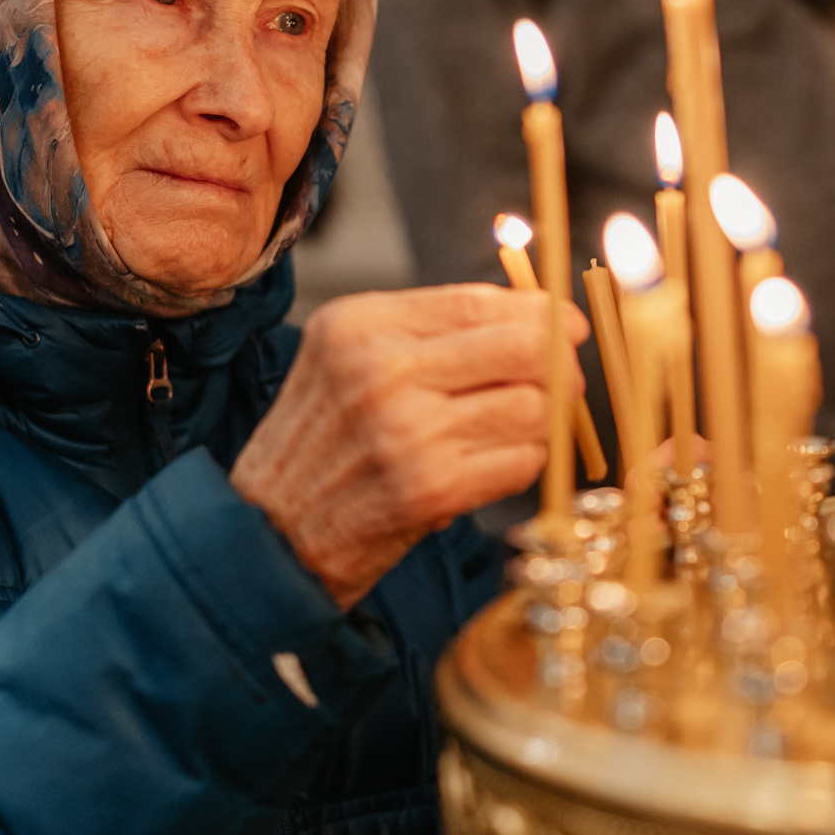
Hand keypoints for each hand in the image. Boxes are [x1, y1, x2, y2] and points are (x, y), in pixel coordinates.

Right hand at [232, 284, 583, 606]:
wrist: (270, 534)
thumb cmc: (322, 444)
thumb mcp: (349, 360)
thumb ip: (431, 331)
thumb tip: (539, 315)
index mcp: (361, 324)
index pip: (482, 300)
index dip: (540, 313)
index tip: (564, 326)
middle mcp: (382, 370)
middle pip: (524, 346)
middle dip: (559, 363)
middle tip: (563, 380)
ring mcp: (408, 431)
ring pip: (533, 406)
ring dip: (541, 422)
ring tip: (512, 431)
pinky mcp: (430, 488)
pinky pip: (522, 462)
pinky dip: (522, 464)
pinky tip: (490, 467)